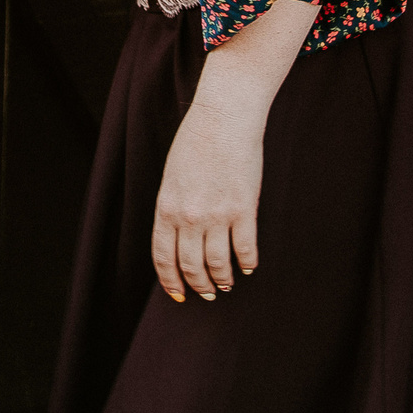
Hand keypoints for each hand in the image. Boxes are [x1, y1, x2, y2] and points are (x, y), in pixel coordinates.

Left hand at [151, 93, 262, 301]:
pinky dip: (248, 263)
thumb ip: (173, 208)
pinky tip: (249, 266)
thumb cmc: (195, 142)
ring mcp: (217, 215)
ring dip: (223, 280)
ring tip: (227, 284)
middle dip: (199, 286)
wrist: (223, 117)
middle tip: (208, 293)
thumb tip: (179, 239)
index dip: (171, 281)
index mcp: (166, 208)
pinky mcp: (244, 209)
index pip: (163, 257)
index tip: (178, 294)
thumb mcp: (171, 177)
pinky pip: (246, 248)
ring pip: (218, 264)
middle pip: (191, 266)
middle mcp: (189, 217)